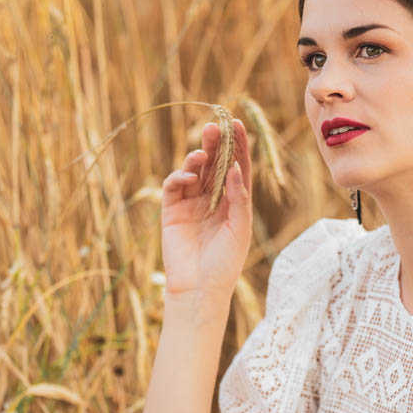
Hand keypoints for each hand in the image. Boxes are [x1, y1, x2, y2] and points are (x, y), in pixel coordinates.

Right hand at [159, 120, 252, 298]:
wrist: (199, 288)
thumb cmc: (225, 263)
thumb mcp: (240, 229)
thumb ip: (239, 199)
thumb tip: (234, 168)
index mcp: (233, 202)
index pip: (236, 168)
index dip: (237, 146)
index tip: (238, 125)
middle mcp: (212, 199)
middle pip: (214, 164)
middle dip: (216, 144)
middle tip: (216, 126)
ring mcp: (191, 203)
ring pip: (194, 170)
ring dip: (197, 156)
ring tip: (202, 150)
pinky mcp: (172, 210)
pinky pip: (174, 186)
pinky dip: (179, 176)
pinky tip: (188, 175)